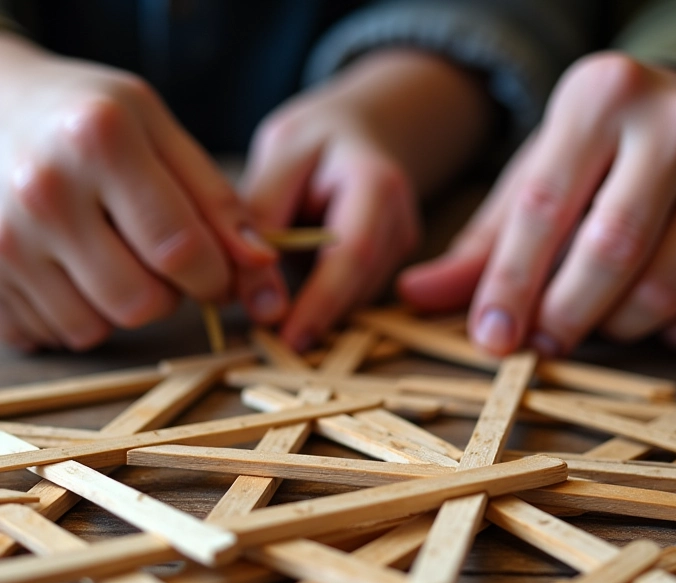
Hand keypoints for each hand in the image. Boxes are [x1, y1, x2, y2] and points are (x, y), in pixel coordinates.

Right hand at [0, 35, 273, 350]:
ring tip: (111, 258)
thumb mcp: (160, 132)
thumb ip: (217, 200)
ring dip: (121, 307)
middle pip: (143, 303)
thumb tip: (262, 264)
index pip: (182, 251)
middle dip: (170, 295)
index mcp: (101, 141)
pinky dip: (76, 314)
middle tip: (158, 261)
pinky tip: (72, 269)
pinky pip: (52, 333)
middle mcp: (44, 192)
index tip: (216, 272)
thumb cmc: (89, 120)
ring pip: (96, 329)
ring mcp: (4, 239)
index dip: (215, 277)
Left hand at [240, 49, 491, 350]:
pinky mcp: (392, 265)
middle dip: (315, 317)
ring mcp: (402, 246)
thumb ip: (261, 223)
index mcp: (377, 183)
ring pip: (354, 299)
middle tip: (268, 339)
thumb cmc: (313, 142)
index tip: (288, 340)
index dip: (322, 303)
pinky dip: (323, 301)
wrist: (360, 135)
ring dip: (316, 309)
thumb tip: (259, 307)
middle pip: (359, 286)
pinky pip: (353, 295)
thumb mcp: (277, 159)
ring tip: (274, 298)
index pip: (354, 253)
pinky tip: (299, 290)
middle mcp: (401, 220)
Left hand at [399, 52, 675, 355]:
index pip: (542, 209)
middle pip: (608, 254)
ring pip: (663, 289)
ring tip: (592, 316)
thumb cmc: (594, 156)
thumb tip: (412, 294)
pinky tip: (651, 319)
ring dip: (615, 328)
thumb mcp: (532, 179)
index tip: (490, 339)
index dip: (510, 286)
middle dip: (563, 317)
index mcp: (599, 97)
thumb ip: (478, 242)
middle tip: (539, 342)